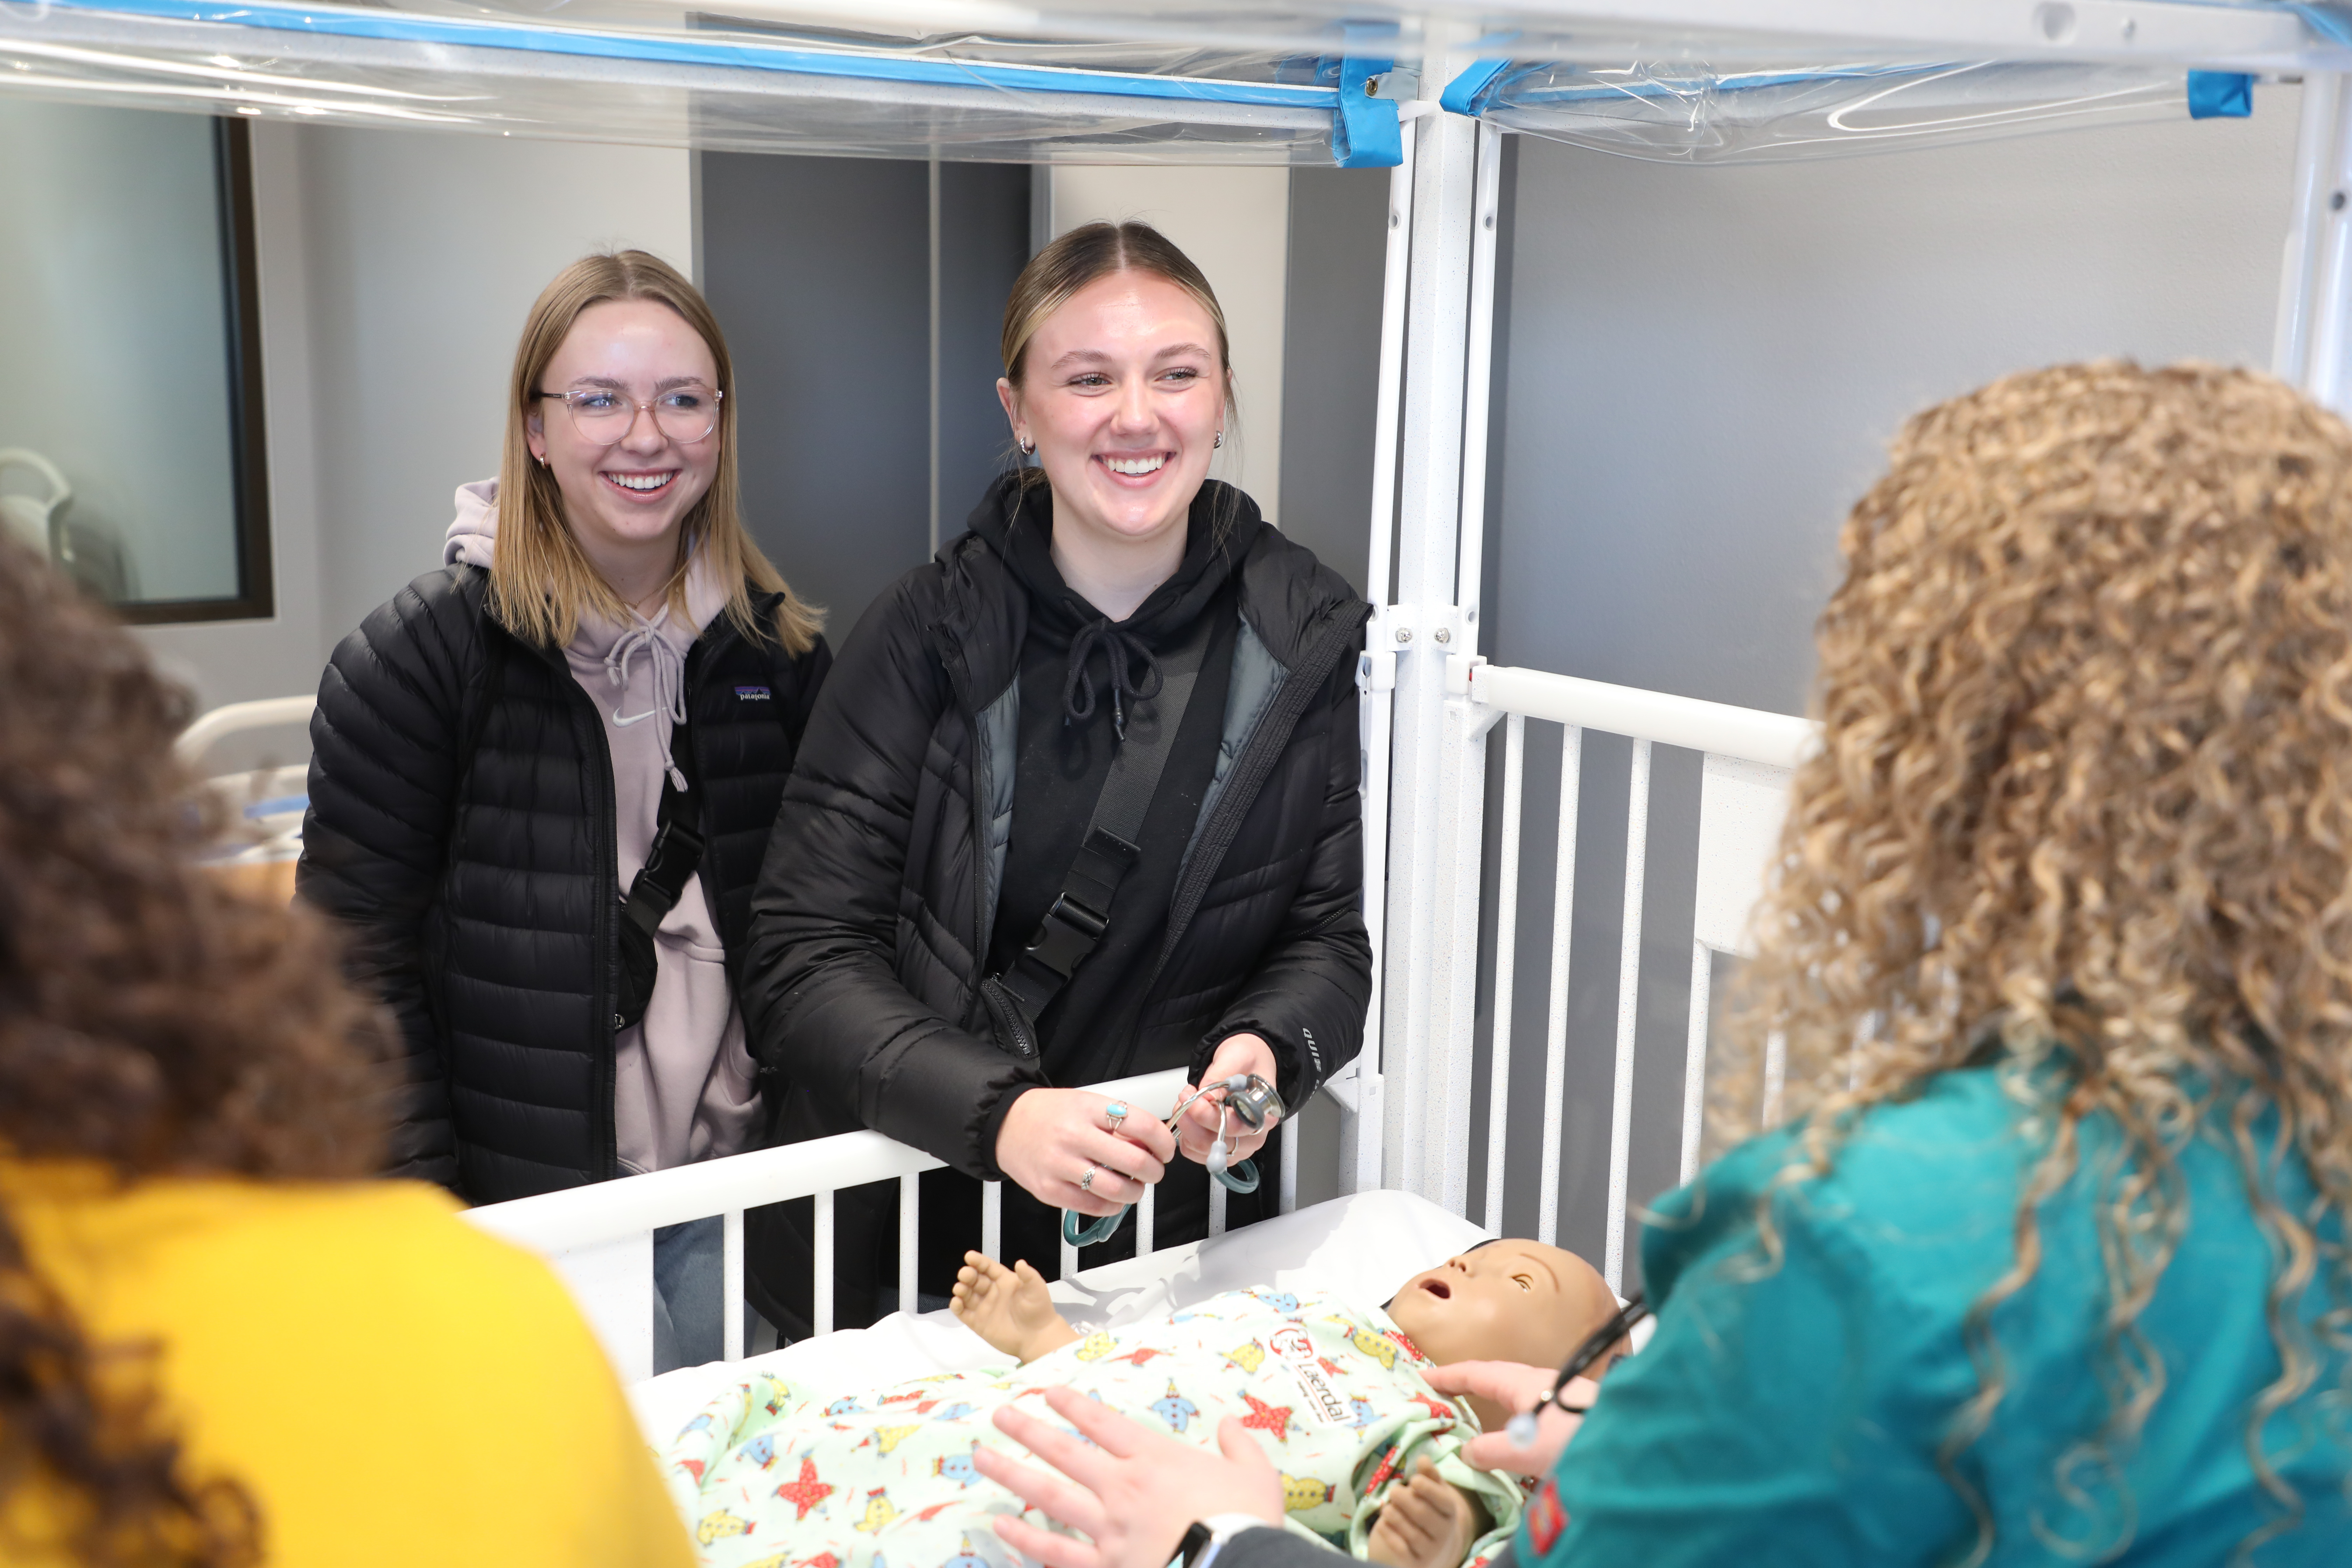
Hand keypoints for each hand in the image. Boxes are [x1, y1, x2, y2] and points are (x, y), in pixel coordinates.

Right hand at [951, 1252, 1077, 1363]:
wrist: (1037, 1338)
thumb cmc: (1038, 1310)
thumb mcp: (1036, 1289)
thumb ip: (1028, 1275)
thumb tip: (1020, 1262)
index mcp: (1004, 1281)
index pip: (988, 1268)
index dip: (978, 1261)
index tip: (969, 1256)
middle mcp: (992, 1292)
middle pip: (975, 1280)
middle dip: (968, 1275)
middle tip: (965, 1274)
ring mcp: (984, 1308)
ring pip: (967, 1295)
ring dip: (961, 1289)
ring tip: (960, 1288)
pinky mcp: (978, 1323)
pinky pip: (963, 1313)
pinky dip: (957, 1306)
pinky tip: (957, 1302)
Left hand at [976, 1386, 1282, 1567]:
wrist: (1235, 1567)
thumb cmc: (1245, 1522)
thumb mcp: (1255, 1475)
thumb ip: (1240, 1445)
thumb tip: (1231, 1423)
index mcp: (1155, 1460)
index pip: (1104, 1424)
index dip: (1074, 1405)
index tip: (1047, 1392)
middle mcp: (1123, 1488)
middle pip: (1064, 1452)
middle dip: (1027, 1430)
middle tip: (998, 1416)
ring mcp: (1108, 1530)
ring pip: (1049, 1496)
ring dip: (1012, 1475)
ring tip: (982, 1460)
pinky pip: (1055, 1553)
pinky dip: (1025, 1540)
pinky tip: (1003, 1527)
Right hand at [996, 1088, 1175, 1215]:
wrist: (1005, 1125)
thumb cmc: (1049, 1114)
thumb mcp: (1086, 1103)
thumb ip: (1117, 1122)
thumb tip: (1152, 1144)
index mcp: (1088, 1109)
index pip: (1142, 1125)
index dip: (1164, 1141)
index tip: (1165, 1149)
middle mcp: (1075, 1136)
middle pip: (1135, 1161)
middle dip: (1155, 1171)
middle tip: (1154, 1170)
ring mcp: (1061, 1166)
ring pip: (1117, 1189)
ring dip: (1136, 1192)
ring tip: (1134, 1186)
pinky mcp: (1050, 1191)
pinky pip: (1095, 1206)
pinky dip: (1112, 1206)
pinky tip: (1112, 1197)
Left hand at [1177, 1034, 1279, 1165]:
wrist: (1246, 1063)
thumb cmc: (1246, 1059)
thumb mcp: (1235, 1058)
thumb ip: (1221, 1077)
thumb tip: (1206, 1098)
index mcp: (1263, 1113)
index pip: (1234, 1126)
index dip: (1207, 1115)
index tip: (1192, 1096)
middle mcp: (1253, 1136)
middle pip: (1216, 1143)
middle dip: (1192, 1121)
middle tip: (1184, 1096)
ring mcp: (1237, 1145)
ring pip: (1202, 1150)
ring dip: (1186, 1127)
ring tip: (1186, 1101)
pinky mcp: (1221, 1148)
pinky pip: (1195, 1151)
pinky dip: (1184, 1135)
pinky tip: (1188, 1115)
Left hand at [1365, 1459, 1483, 1567]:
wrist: (1432, 1547)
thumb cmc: (1429, 1510)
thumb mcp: (1433, 1491)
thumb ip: (1429, 1475)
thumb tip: (1423, 1458)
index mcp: (1450, 1512)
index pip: (1443, 1500)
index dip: (1428, 1489)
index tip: (1413, 1480)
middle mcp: (1444, 1533)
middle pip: (1423, 1515)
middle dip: (1405, 1500)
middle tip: (1393, 1491)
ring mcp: (1430, 1550)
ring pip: (1411, 1533)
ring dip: (1395, 1516)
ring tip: (1387, 1508)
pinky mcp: (1415, 1562)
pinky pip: (1400, 1549)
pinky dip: (1389, 1534)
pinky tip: (1382, 1524)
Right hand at [1424, 1361, 1592, 1478]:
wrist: (1633, 1444)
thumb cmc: (1578, 1439)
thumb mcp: (1524, 1450)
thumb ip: (1491, 1451)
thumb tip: (1468, 1451)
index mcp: (1524, 1383)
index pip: (1476, 1373)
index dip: (1448, 1375)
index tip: (1424, 1375)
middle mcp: (1542, 1384)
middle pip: (1497, 1381)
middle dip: (1471, 1387)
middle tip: (1445, 1397)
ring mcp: (1560, 1399)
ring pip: (1518, 1399)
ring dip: (1496, 1408)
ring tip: (1477, 1422)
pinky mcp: (1575, 1417)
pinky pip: (1535, 1415)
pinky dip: (1517, 1424)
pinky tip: (1519, 1442)